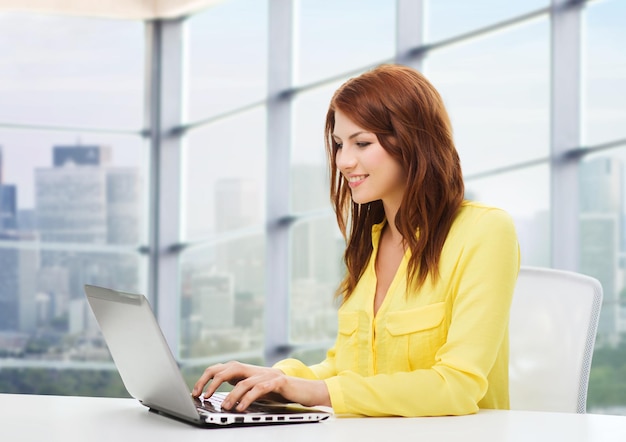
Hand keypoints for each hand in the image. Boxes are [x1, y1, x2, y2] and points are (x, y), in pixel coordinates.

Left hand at [191, 361, 330, 411]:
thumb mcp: (256, 389)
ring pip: (243, 381)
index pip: (221, 369)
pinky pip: (259, 388)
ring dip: (230, 395)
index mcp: (247, 371)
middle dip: (212, 382)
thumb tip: (221, 395)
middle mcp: (254, 370)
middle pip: (227, 369)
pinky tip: (241, 407)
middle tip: (202, 396)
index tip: (196, 392)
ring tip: (223, 407)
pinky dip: (248, 398)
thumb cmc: (280, 392)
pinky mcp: (277, 382)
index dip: (206, 378)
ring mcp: (265, 374)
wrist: (306, 389)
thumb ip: (241, 388)